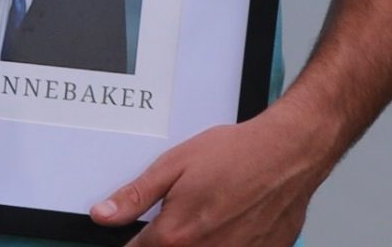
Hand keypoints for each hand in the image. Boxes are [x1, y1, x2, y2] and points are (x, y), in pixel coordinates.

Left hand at [90, 102, 333, 245]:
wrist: (289, 153)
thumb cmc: (235, 154)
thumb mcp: (173, 166)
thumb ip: (135, 197)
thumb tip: (102, 215)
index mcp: (174, 235)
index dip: (132, 243)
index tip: (136, 235)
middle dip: (163, 242)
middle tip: (179, 218)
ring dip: (194, 244)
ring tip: (206, 216)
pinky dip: (224, 244)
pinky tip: (229, 224)